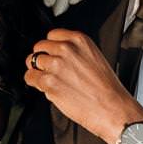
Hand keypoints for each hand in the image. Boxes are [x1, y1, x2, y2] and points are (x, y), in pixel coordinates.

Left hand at [26, 29, 142, 142]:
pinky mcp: (48, 82)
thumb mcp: (94, 57)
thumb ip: (75, 52)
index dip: (50, 47)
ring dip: (37, 71)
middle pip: (40, 47)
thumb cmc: (107, 88)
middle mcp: (66, 49)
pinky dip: (34, 82)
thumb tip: (57, 55)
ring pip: (32, 61)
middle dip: (42, 58)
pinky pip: (30, 77)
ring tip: (48, 80)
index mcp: (79, 40)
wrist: (113, 108)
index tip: (51, 54)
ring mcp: (56, 65)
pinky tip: (44, 87)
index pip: (52, 35)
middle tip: (48, 69)